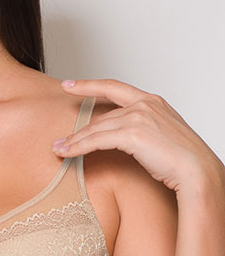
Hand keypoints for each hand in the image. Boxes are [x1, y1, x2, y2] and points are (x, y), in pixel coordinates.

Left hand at [53, 78, 222, 193]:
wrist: (197, 171)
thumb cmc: (183, 159)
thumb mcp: (161, 135)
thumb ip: (142, 129)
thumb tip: (121, 137)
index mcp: (152, 101)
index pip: (113, 87)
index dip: (89, 85)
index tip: (69, 84)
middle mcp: (144, 104)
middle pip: (100, 116)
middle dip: (77, 129)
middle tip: (60, 140)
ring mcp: (138, 117)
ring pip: (95, 129)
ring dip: (74, 141)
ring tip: (58, 150)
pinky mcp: (132, 134)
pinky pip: (96, 140)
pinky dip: (78, 148)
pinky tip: (67, 153)